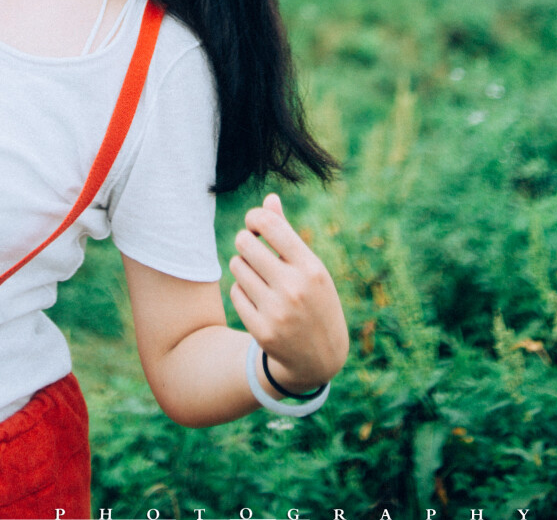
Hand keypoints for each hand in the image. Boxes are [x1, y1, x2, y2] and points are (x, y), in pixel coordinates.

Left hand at [228, 192, 349, 393]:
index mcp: (311, 268)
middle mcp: (294, 289)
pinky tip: (257, 299)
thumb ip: (287, 233)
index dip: (255, 217)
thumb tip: (269, 199)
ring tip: (259, 276)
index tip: (255, 223)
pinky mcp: (261, 331)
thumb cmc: (314, 300)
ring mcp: (277, 312)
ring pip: (236, 266)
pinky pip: (235, 293)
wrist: (321, 358)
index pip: (270, 224)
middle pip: (245, 242)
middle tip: (254, 249)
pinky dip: (242, 292)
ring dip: (243, 267)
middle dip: (246, 242)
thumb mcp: (311, 267)